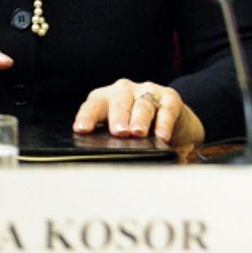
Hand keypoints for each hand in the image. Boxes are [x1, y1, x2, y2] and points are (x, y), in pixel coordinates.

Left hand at [73, 79, 205, 146]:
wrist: (169, 121)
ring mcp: (148, 92)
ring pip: (143, 105)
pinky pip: (166, 109)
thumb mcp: (117, 134)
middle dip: (118, 117)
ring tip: (138, 133)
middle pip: (119, 102)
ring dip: (140, 119)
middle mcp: (125, 91)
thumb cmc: (135, 130)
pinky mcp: (169, 98)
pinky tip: (162, 136)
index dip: (87, 116)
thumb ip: (108, 141)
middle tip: (118, 133)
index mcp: (106, 99)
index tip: (81, 129)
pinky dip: (164, 123)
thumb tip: (100, 160)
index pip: (94, 105)